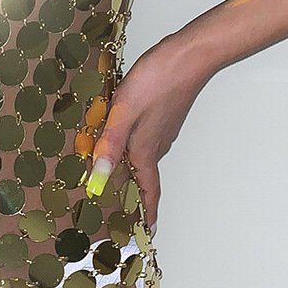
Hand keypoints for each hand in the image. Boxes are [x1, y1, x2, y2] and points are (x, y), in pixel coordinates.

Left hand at [86, 38, 210, 233]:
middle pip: (142, 176)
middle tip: (116, 205)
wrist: (188, 56)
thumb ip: (109, 145)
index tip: (145, 231)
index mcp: (145, 150)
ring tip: (107, 170)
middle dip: (131, 193)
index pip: (147, 190)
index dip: (146, 213)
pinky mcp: (162, 115)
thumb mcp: (123, 111)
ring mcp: (162, 130)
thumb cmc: (157, 80)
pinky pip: (142, 139)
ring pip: (141, 156)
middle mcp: (156, 145)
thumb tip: (98, 180)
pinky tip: (115, 135)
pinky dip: (129, 145)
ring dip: (127, 167)